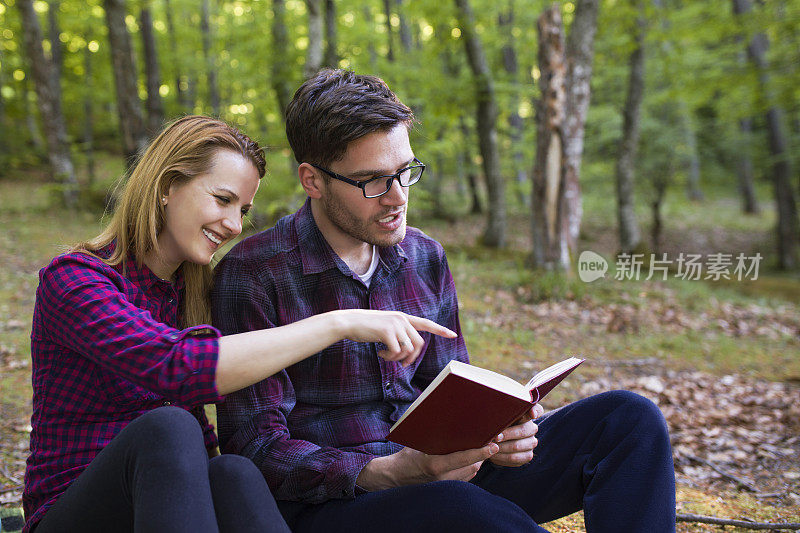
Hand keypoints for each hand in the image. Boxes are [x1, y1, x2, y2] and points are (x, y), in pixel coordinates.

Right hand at [334, 310, 456, 366]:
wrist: (349, 322)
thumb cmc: (365, 327)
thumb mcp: (385, 327)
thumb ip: (398, 332)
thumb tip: (407, 350)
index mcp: (402, 317)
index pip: (425, 323)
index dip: (440, 330)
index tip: (453, 335)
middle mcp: (401, 319)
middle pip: (418, 344)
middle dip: (411, 358)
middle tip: (400, 363)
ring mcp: (395, 324)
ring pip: (408, 349)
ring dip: (398, 358)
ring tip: (386, 356)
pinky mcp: (387, 332)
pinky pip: (396, 352)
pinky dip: (389, 357)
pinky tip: (380, 353)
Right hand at [356, 443, 497, 491]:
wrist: (395, 476)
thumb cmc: (406, 455)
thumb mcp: (418, 441)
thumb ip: (435, 434)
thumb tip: (448, 417)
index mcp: (435, 465)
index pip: (464, 459)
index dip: (481, 452)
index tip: (493, 446)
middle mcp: (443, 478)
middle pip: (472, 466)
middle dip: (482, 454)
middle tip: (489, 441)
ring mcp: (445, 485)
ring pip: (471, 472)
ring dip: (477, 461)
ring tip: (481, 447)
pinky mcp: (447, 489)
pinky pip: (465, 478)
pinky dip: (470, 467)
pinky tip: (470, 458)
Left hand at [489, 404, 544, 466]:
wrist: (497, 444)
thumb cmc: (497, 425)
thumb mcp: (498, 417)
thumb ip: (500, 412)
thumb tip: (493, 406)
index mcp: (526, 415)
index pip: (537, 410)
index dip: (535, 411)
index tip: (532, 415)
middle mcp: (532, 428)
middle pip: (523, 430)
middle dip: (507, 434)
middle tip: (495, 437)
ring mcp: (531, 443)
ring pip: (517, 446)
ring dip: (502, 447)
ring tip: (490, 446)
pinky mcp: (527, 456)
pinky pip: (515, 458)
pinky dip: (502, 457)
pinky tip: (494, 455)